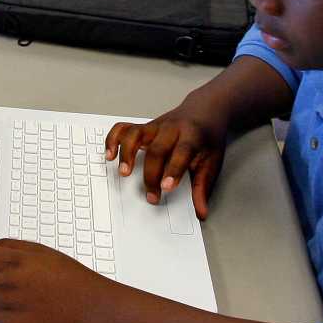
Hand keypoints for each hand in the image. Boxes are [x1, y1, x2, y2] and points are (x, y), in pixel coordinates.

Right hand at [104, 99, 228, 218]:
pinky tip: (110, 154)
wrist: (204, 110)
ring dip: (126, 153)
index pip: (181, 152)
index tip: (166, 188)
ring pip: (135, 134)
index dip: (173, 170)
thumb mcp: (213, 161)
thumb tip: (201, 212)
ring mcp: (155, 125)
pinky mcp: (144, 126)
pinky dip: (113, 139)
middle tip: (151, 195)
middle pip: (157, 149)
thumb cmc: (207, 137)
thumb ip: (203, 187)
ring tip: (124, 172)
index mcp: (192, 135)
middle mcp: (171, 128)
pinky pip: (124, 128)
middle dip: (151, 175)